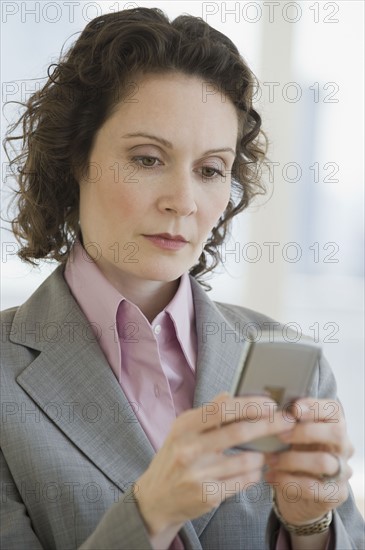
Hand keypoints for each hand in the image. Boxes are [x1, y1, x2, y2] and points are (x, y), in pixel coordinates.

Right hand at [134, 392, 294, 535]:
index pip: (223, 409)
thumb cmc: (174, 459)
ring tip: (262, 454)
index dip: (250, 404)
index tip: (270, 404)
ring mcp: (198, 473)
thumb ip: (207, 413)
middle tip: (287, 421)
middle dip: (269, 425)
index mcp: (184, 426)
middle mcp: (189, 448)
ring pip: (247, 460)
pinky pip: (244, 481)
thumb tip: (228, 394)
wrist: (156, 499)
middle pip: (239, 432)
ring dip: (261, 456)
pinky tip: (251, 471)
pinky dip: (254, 474)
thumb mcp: (182, 431)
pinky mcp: (208, 495)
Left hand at [264, 398, 353, 525]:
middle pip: (335, 433)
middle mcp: (344, 446)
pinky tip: (272, 476)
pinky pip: (313, 487)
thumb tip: (266, 408)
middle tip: (280, 435)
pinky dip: (288, 481)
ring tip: (270, 460)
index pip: (333, 409)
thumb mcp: (291, 435)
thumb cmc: (294, 453)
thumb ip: (286, 422)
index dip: (315, 406)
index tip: (294, 409)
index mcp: (334, 425)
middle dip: (304, 432)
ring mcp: (343, 471)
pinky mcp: (336, 494)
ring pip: (324, 461)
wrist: (300, 493)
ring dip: (291, 460)